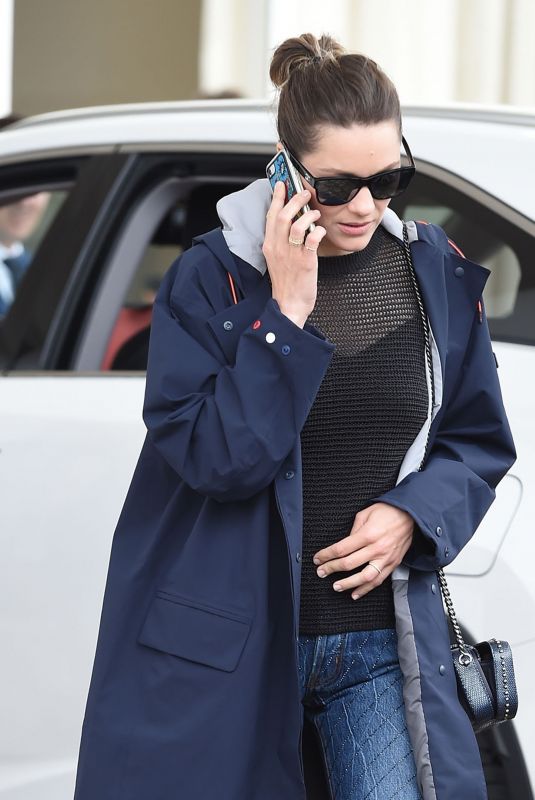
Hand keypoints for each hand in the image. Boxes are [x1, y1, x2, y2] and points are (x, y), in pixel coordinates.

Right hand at [262, 180, 326, 326]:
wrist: (289, 305)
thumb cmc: (286, 282)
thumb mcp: (277, 258)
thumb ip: (281, 240)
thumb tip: (291, 222)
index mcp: (269, 245)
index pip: (271, 215)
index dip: (277, 197)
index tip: (282, 184)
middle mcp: (278, 248)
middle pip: (282, 216)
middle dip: (295, 200)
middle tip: (305, 193)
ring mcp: (291, 255)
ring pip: (296, 225)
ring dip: (308, 214)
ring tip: (315, 213)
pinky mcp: (305, 262)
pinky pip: (312, 240)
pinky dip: (318, 230)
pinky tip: (321, 230)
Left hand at [312, 503, 414, 599]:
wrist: (411, 514)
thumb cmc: (387, 511)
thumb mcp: (365, 514)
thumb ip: (353, 530)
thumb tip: (345, 545)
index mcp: (368, 534)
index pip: (341, 549)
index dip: (327, 555)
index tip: (318, 559)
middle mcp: (377, 548)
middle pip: (349, 564)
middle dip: (332, 569)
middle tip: (321, 572)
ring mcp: (386, 558)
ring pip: (365, 577)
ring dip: (348, 584)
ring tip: (336, 587)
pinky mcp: (393, 564)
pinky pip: (379, 580)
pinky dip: (366, 589)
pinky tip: (356, 593)